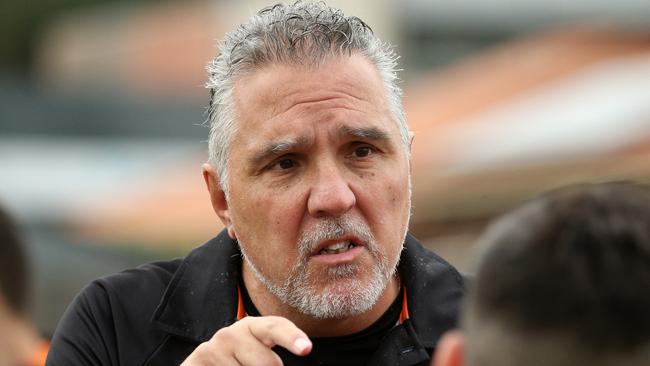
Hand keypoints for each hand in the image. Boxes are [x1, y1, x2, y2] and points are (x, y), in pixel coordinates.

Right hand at [181, 316, 311, 364]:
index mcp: (255, 327)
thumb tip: (301, 352)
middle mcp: (232, 333)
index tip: (306, 348)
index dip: (292, 337)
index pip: (276, 328)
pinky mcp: (196, 361)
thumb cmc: (241, 362)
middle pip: (268, 364)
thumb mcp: (261, 357)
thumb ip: (273, 360)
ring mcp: (212, 348)